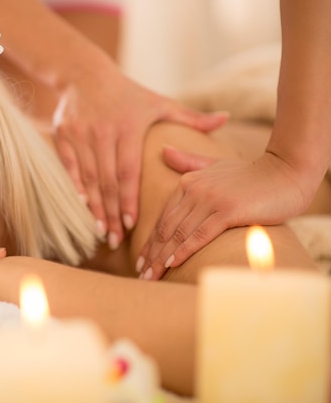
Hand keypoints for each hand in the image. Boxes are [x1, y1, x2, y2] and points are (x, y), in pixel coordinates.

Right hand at [52, 73, 227, 249]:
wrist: (84, 74)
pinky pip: (70, 167)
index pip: (128, 171)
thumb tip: (226, 119)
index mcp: (128, 127)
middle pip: (107, 180)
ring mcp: (81, 133)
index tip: (133, 224)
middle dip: (112, 212)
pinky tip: (83, 207)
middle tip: (116, 239)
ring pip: (88, 178)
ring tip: (102, 231)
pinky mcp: (64, 135)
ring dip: (94, 206)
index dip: (129, 199)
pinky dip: (76, 187)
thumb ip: (190, 116)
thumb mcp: (158, 102)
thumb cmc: (127, 93)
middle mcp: (103, 132)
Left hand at [137, 147, 308, 279]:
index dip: (150, 241)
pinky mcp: (228, 210)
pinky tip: (171, 263)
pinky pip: (200, 234)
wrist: (287, 172)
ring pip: (179, 233)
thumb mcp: (214, 164)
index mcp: (188, 182)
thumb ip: (188, 162)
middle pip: (166, 228)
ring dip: (162, 257)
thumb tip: (163, 150)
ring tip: (150, 276)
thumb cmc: (251, 174)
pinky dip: (184, 250)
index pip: (163, 217)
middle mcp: (194, 190)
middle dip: (151, 253)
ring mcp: (210, 200)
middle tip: (140, 274)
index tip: (140, 260)